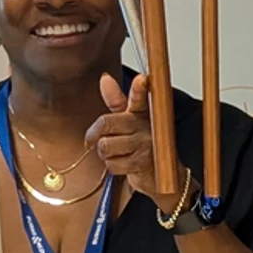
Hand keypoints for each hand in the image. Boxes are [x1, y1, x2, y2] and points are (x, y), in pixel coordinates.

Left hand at [90, 73, 185, 209]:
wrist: (160, 174)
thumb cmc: (142, 144)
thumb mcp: (129, 120)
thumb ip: (116, 100)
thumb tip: (105, 78)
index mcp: (141, 113)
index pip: (140, 98)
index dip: (140, 89)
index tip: (143, 79)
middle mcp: (144, 126)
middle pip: (107, 123)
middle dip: (94, 134)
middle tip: (93, 140)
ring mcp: (144, 145)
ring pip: (106, 146)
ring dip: (105, 154)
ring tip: (116, 153)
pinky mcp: (141, 164)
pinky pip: (112, 164)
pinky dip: (113, 167)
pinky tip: (123, 164)